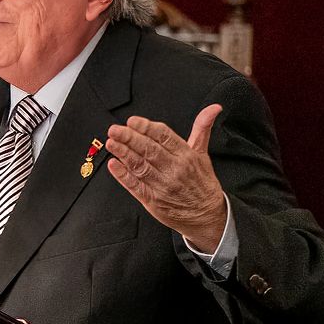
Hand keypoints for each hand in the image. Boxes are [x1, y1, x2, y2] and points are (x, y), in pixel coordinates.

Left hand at [105, 104, 228, 251]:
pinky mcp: (153, 200)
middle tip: (115, 129)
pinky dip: (123, 175)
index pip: (164, 137)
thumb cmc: (202, 182)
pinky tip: (113, 165)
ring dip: (124, 153)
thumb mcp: (203, 154)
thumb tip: (213, 108)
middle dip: (130, 138)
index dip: (146, 128)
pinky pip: (136, 186)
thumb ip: (202, 129)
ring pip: (141, 166)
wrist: (207, 215)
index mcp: (186, 155)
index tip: (132, 121)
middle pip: (150, 150)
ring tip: (111, 143)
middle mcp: (175, 169)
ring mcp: (163, 186)